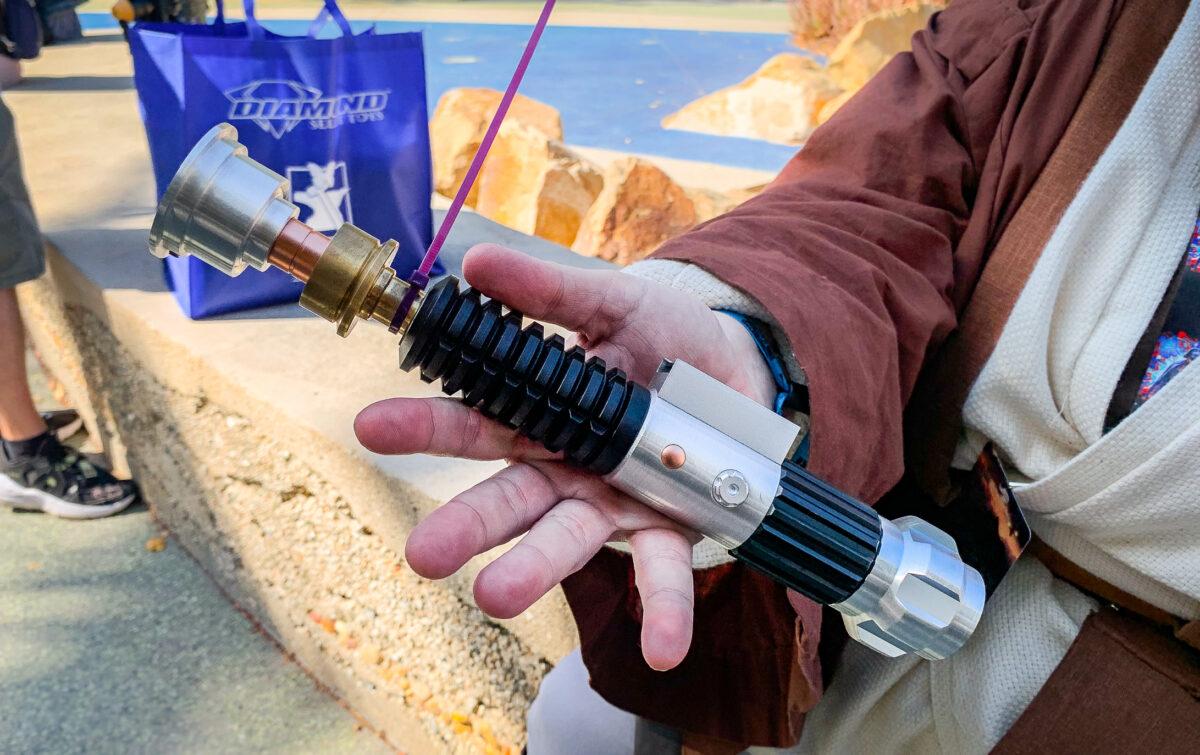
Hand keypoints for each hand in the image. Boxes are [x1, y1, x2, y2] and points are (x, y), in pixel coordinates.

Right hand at [354, 244, 775, 669]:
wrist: (738, 371)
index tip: (369, 428)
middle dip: (466, 526)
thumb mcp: (612, 303)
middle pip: (507, 499)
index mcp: (540, 416)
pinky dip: (664, 613)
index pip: (473, 422)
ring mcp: (610, 506)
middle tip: (423, 554)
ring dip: (534, 571)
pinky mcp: (664, 529)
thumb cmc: (665, 337)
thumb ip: (550, 292)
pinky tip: (663, 653)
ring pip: (566, 540)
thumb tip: (474, 265)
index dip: (423, 426)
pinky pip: (662, 573)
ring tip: (496, 597)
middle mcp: (563, 470)